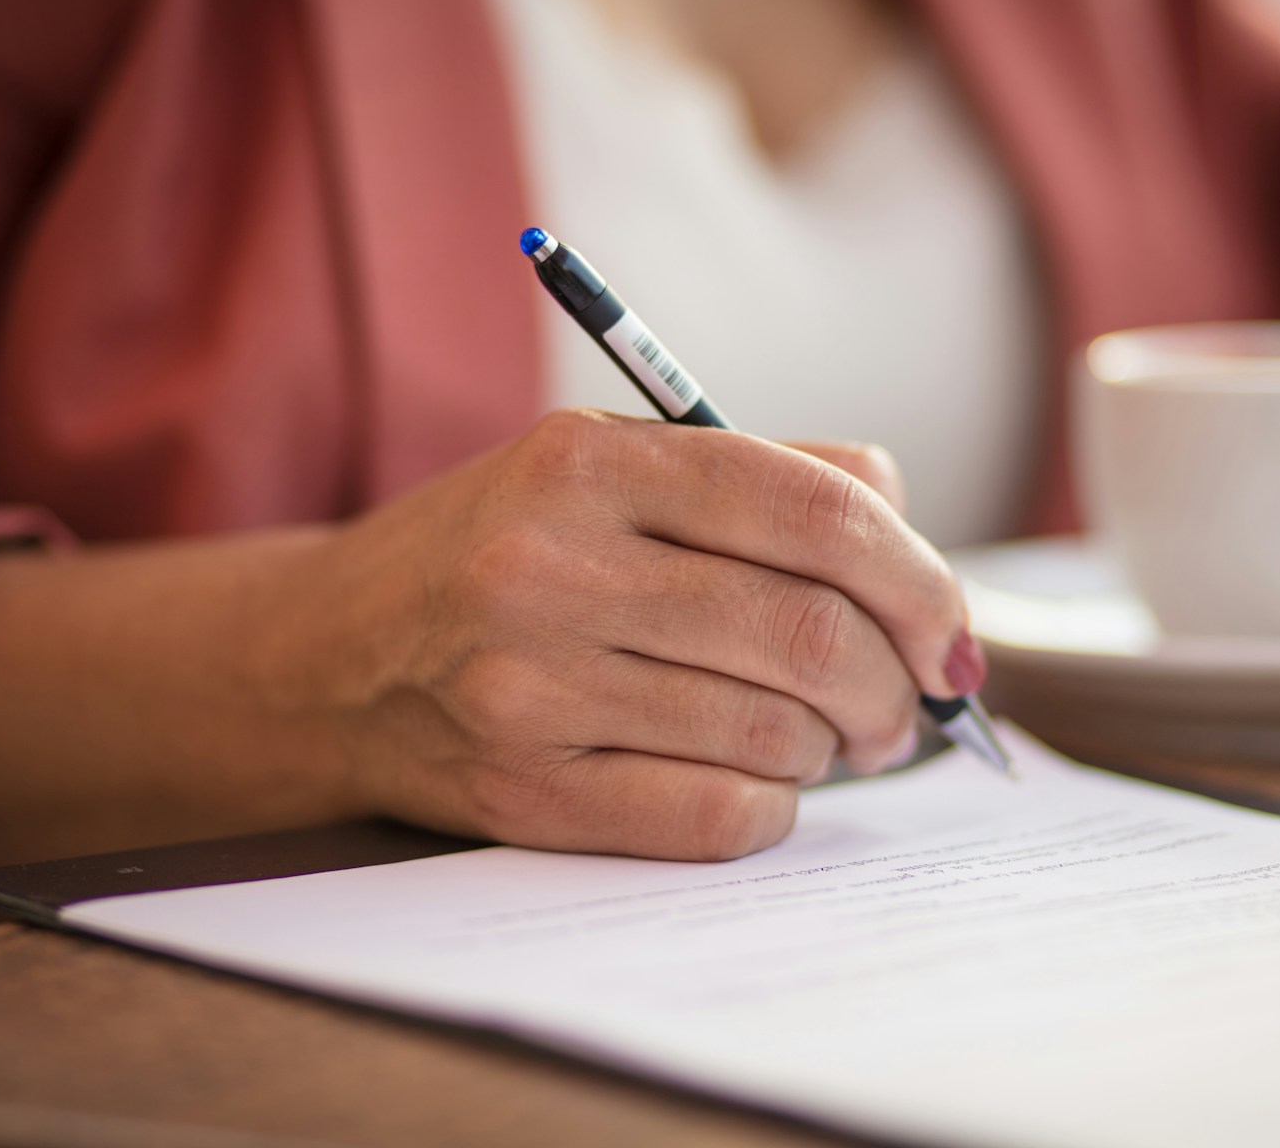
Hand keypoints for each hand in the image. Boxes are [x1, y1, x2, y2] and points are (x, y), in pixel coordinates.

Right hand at [292, 409, 975, 859]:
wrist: (330, 656)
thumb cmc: (502, 550)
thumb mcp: (608, 465)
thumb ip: (765, 470)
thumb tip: (906, 529)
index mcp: (586, 462)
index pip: (812, 510)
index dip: (918, 578)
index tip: (948, 631)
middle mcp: (549, 566)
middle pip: (808, 634)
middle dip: (896, 684)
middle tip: (905, 704)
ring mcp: (528, 687)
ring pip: (774, 734)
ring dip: (835, 747)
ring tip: (824, 736)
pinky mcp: (522, 794)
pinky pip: (714, 816)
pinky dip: (773, 805)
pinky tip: (758, 778)